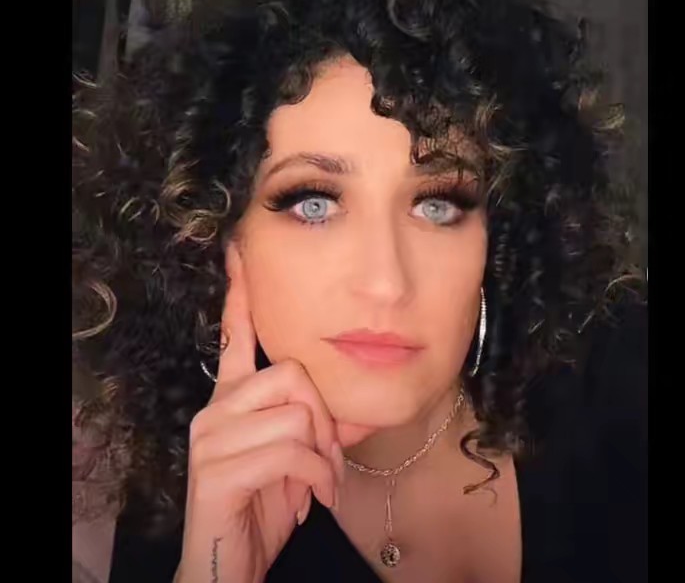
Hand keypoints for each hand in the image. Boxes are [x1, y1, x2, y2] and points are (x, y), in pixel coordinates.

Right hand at [175, 244, 344, 582]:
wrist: (232, 564)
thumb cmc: (266, 503)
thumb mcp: (298, 457)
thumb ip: (317, 424)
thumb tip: (354, 405)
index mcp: (233, 396)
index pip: (235, 333)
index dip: (240, 293)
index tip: (239, 251)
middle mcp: (217, 407)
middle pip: (294, 375)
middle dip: (325, 420)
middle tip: (325, 458)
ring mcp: (211, 437)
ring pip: (296, 415)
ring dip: (322, 457)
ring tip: (318, 483)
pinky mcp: (215, 470)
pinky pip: (290, 453)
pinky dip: (315, 479)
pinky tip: (310, 499)